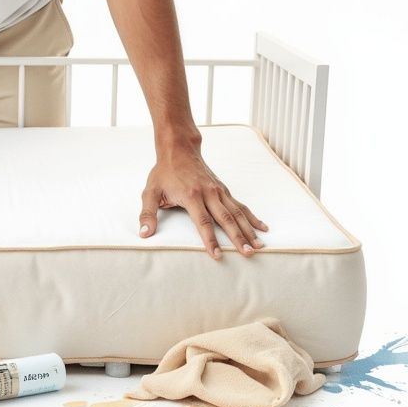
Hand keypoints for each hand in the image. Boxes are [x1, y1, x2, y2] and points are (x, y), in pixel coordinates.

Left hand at [138, 146, 267, 259]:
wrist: (179, 150)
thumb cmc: (164, 173)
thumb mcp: (150, 192)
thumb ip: (147, 214)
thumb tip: (144, 234)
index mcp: (191, 196)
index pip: (203, 222)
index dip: (211, 240)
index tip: (218, 255)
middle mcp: (209, 193)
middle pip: (226, 219)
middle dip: (238, 238)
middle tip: (248, 254)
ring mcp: (219, 191)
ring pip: (237, 213)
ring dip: (249, 230)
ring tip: (259, 246)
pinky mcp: (224, 190)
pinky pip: (241, 205)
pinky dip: (252, 217)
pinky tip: (263, 228)